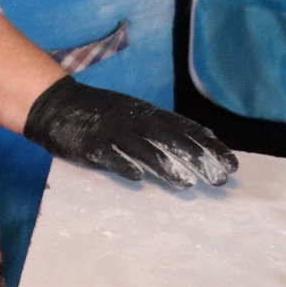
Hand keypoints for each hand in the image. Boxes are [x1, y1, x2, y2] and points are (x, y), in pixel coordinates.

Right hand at [23, 76, 236, 189]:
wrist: (53, 102)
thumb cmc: (97, 112)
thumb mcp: (131, 112)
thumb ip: (156, 128)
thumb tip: (194, 147)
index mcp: (144, 112)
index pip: (184, 127)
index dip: (209, 145)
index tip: (232, 164)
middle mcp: (132, 119)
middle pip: (169, 138)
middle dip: (196, 157)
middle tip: (219, 180)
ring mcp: (110, 130)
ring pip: (142, 147)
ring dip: (165, 165)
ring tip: (186, 184)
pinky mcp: (89, 143)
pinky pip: (108, 154)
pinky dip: (123, 165)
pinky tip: (138, 179)